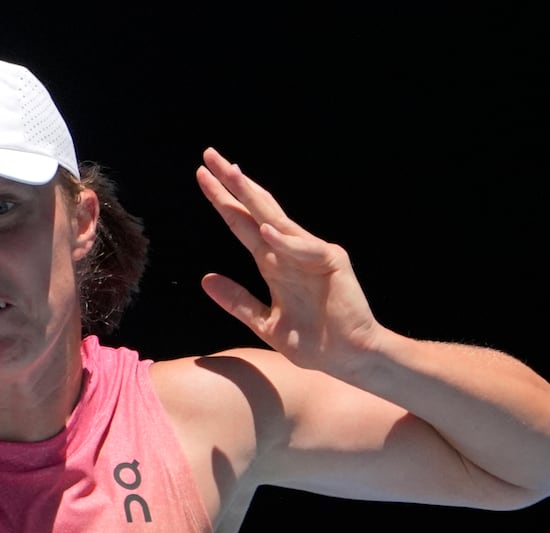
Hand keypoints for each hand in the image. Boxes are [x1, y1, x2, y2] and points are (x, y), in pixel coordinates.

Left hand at [196, 147, 385, 376]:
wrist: (347, 359)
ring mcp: (310, 254)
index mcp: (272, 263)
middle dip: (233, 184)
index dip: (223, 201)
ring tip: (231, 174)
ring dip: (253, 197)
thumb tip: (205, 278)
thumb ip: (237, 301)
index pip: (241, 224)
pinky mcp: (332, 263)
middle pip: (256, 210)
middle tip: (209, 156)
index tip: (202, 177)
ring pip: (277, 220)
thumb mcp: (263, 322)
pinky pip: (304, 249)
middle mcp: (288, 252)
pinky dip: (285, 241)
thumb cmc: (310, 342)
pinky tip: (264, 230)